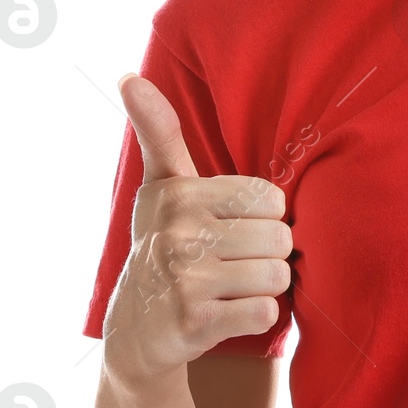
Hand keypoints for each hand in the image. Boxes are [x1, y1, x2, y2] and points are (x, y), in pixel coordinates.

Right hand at [100, 74, 292, 386]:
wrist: (136, 331)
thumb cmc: (164, 243)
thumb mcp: (161, 185)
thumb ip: (158, 130)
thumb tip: (128, 75)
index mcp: (180, 194)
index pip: (272, 198)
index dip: (262, 217)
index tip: (229, 225)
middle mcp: (177, 233)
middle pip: (280, 238)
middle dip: (266, 253)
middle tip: (230, 261)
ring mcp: (184, 281)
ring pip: (277, 275)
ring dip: (263, 286)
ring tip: (229, 286)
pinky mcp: (193, 324)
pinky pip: (265, 312)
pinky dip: (256, 316)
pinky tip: (225, 313)